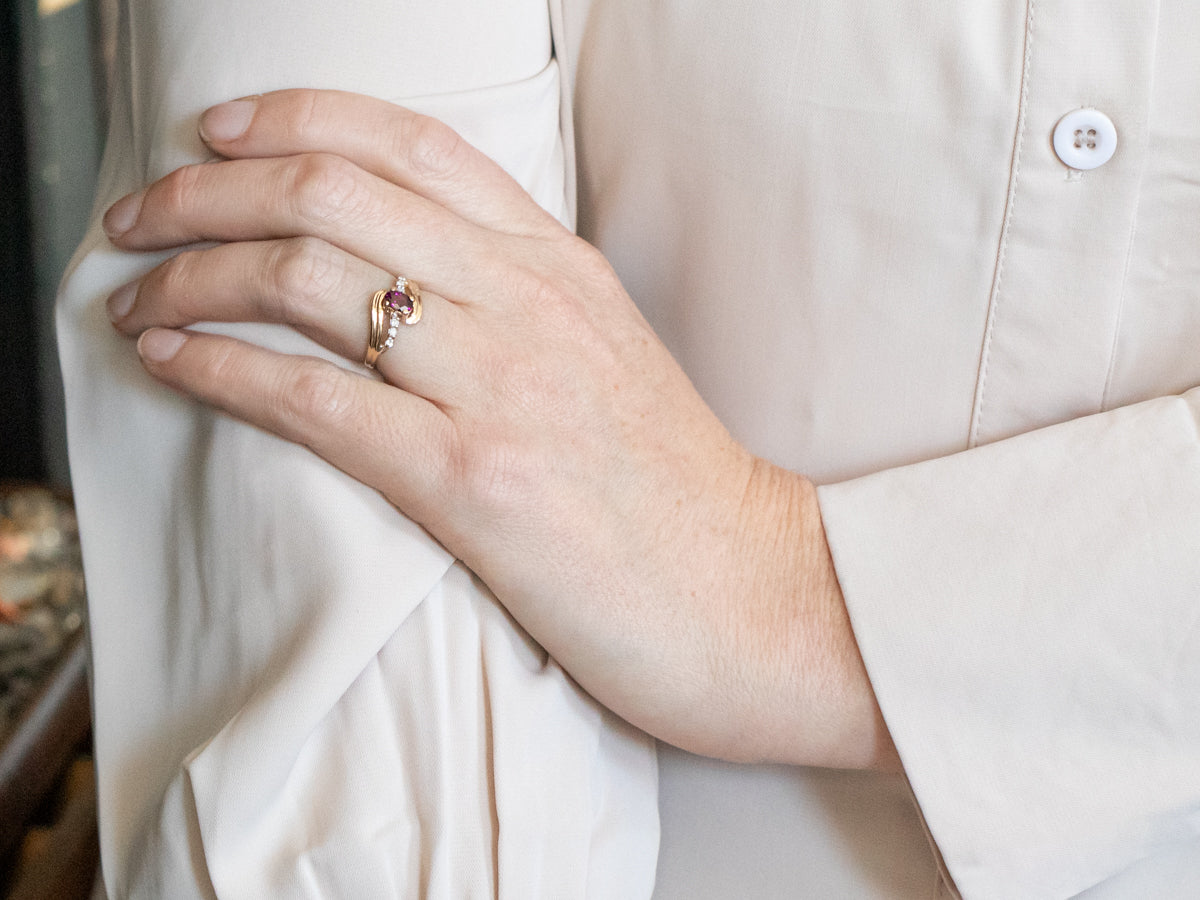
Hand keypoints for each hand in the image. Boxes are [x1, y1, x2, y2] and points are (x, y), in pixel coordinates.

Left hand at [103, 90, 895, 768]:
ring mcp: (501, 385)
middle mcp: (526, 301)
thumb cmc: (679, 493)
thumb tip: (417, 283)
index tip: (220, 133)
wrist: (757, 596)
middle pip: (333, 193)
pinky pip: (314, 398)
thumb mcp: (610, 358)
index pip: (411, 142)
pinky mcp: (473, 479)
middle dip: (208, 190)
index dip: (296, 118)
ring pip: (308, 279)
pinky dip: (221, 368)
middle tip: (141, 214)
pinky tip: (172, 361)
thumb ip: (522, 304)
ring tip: (137, 294)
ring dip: (192, 274)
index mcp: (561, 266)